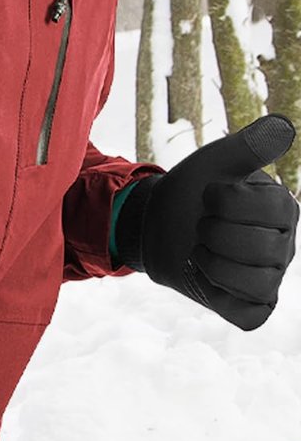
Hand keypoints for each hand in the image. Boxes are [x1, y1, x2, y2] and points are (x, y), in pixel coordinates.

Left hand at [115, 114, 298, 330]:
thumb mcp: (214, 162)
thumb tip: (283, 125)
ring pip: (257, 284)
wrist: (156, 224)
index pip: (272, 209)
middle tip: (201, 225)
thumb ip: (248, 145)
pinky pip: (247, 315)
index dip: (227, 200)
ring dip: (213, 263)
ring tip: (200, 249)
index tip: (207, 195)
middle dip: (215, 232)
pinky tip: (205, 277)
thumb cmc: (191, 190)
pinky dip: (219, 296)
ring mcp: (269, 278)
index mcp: (283, 208)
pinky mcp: (250, 307)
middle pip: (263, 249)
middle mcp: (284, 245)